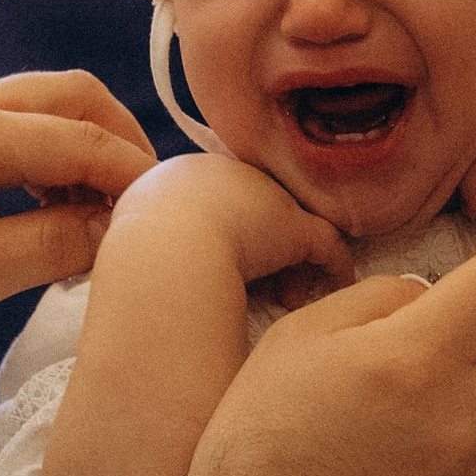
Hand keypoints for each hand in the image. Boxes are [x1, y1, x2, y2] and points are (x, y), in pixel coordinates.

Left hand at [0, 72, 157, 343]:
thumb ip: (48, 246)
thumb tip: (117, 231)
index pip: (83, 137)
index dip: (137, 175)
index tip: (172, 216)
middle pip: (72, 95)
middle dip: (121, 144)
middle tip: (144, 207)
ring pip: (45, 108)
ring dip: (85, 153)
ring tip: (98, 224)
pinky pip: (14, 129)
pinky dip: (50, 162)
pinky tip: (51, 218)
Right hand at [103, 147, 349, 300]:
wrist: (162, 255)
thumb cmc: (141, 255)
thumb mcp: (140, 233)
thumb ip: (160, 234)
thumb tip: (170, 254)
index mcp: (183, 176)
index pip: (220, 202)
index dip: (227, 234)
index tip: (224, 267)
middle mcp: (228, 175)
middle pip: (256, 210)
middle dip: (262, 249)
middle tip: (264, 289)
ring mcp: (264, 196)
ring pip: (288, 228)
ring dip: (290, 267)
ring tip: (286, 300)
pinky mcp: (295, 227)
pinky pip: (325, 245)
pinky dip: (333, 268)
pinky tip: (335, 290)